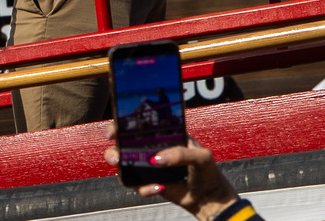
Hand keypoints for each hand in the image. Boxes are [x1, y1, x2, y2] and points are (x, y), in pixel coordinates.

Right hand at [104, 124, 238, 220]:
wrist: (210, 200)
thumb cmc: (208, 173)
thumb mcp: (201, 157)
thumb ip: (181, 154)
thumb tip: (156, 159)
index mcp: (164, 135)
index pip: (140, 125)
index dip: (123, 124)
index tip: (115, 130)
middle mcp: (153, 148)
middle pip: (124, 144)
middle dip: (115, 149)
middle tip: (116, 156)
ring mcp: (149, 166)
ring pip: (125, 165)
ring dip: (122, 168)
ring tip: (129, 173)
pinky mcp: (148, 182)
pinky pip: (136, 184)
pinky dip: (143, 188)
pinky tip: (159, 188)